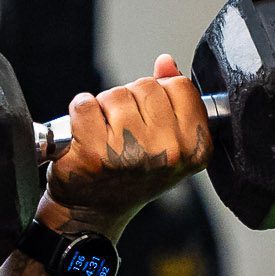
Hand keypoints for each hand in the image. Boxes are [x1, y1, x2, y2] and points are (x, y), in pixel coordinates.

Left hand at [38, 54, 211, 238]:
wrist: (92, 211)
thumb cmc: (128, 177)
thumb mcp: (165, 141)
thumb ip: (172, 98)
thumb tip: (166, 63)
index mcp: (195, 148)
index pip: (181, 86)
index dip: (161, 95)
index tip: (151, 120)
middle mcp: (168, 152)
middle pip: (147, 86)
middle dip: (131, 102)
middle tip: (125, 134)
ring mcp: (131, 152)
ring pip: (115, 94)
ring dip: (104, 110)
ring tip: (106, 138)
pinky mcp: (95, 152)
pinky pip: (85, 104)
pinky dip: (79, 115)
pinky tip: (86, 138)